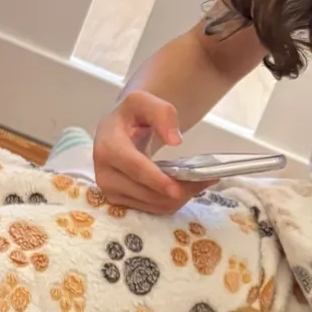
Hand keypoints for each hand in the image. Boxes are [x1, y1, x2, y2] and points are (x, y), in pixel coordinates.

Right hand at [93, 91, 209, 213]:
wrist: (118, 129)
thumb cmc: (132, 114)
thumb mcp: (145, 101)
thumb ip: (162, 114)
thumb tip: (174, 141)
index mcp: (108, 147)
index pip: (134, 168)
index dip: (156, 180)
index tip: (177, 189)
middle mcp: (105, 174)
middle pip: (146, 192)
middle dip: (178, 189)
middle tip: (207, 178)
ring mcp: (111, 191)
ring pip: (153, 204)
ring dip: (180, 197)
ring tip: (200, 181)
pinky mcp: (121, 202)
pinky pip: (153, 209)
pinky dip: (173, 201)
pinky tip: (186, 187)